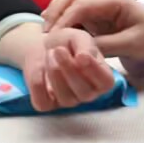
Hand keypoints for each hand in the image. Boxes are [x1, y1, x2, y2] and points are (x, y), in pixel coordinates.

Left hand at [0, 22, 114, 111]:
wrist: (42, 45)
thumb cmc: (67, 42)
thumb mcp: (80, 38)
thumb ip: (86, 46)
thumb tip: (84, 58)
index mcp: (101, 78)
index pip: (105, 83)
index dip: (94, 70)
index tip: (81, 55)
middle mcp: (87, 93)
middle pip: (84, 92)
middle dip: (69, 69)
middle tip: (58, 50)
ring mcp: (68, 101)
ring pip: (65, 98)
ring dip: (54, 72)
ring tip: (50, 53)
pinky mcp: (47, 104)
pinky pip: (43, 102)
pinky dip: (38, 82)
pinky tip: (39, 67)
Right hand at [43, 0, 143, 59]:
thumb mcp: (132, 44)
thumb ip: (107, 45)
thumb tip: (81, 50)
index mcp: (114, 0)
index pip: (83, 4)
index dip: (65, 19)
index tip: (54, 37)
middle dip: (56, 13)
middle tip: (46, 34)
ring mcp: (98, 0)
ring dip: (55, 10)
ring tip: (45, 29)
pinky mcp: (94, 8)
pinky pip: (72, 4)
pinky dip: (59, 11)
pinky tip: (50, 24)